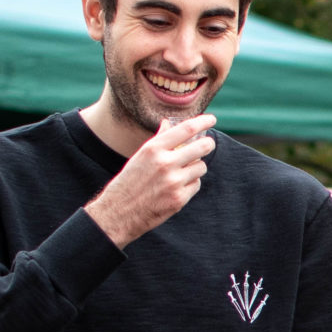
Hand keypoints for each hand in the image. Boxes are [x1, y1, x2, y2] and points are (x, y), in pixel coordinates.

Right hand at [84, 114, 215, 246]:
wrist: (119, 212)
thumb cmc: (129, 181)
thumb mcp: (140, 156)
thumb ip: (158, 140)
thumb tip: (169, 123)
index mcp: (153, 149)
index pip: (186, 129)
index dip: (203, 121)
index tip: (212, 119)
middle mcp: (165, 163)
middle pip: (202, 147)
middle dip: (208, 144)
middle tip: (207, 144)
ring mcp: (173, 182)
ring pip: (201, 167)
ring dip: (196, 167)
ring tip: (183, 171)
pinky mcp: (179, 199)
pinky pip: (196, 185)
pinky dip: (191, 184)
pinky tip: (177, 187)